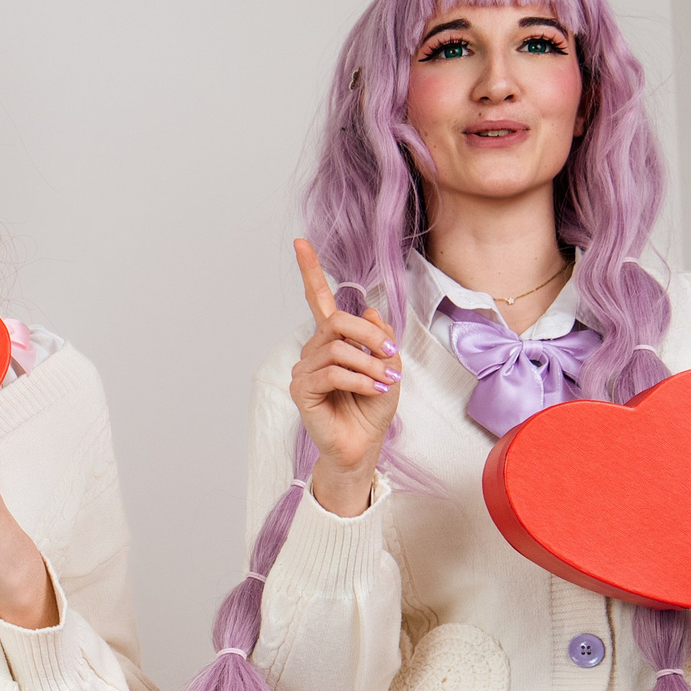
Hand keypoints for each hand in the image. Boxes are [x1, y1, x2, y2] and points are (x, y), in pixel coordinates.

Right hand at [289, 238, 400, 516]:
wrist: (362, 447)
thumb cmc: (371, 410)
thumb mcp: (388, 368)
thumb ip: (380, 339)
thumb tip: (373, 311)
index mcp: (332, 341)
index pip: (318, 300)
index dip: (310, 271)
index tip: (300, 243)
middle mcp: (314, 350)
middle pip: (337, 320)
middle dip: (369, 332)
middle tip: (390, 351)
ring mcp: (305, 370)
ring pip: (338, 347)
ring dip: (369, 363)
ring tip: (384, 382)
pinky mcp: (302, 390)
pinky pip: (332, 371)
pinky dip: (359, 379)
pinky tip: (371, 390)